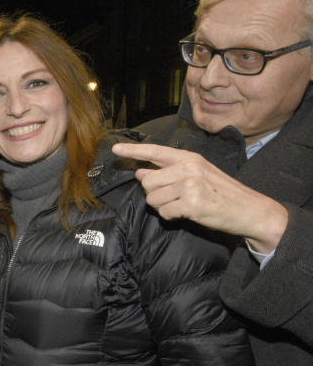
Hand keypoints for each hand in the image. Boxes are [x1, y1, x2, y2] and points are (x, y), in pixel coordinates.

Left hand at [112, 142, 287, 253]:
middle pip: (147, 182)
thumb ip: (168, 172)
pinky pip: (164, 212)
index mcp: (189, 158)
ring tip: (184, 205)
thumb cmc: (221, 194)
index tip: (115, 149)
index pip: (155, 151)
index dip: (133, 151)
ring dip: (164, 207)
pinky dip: (172, 216)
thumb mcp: (197, 176)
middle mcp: (188, 168)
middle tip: (175, 198)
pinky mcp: (191, 202)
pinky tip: (188, 213)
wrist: (250, 210)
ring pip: (153, 199)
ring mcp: (190, 184)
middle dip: (154, 194)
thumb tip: (140, 172)